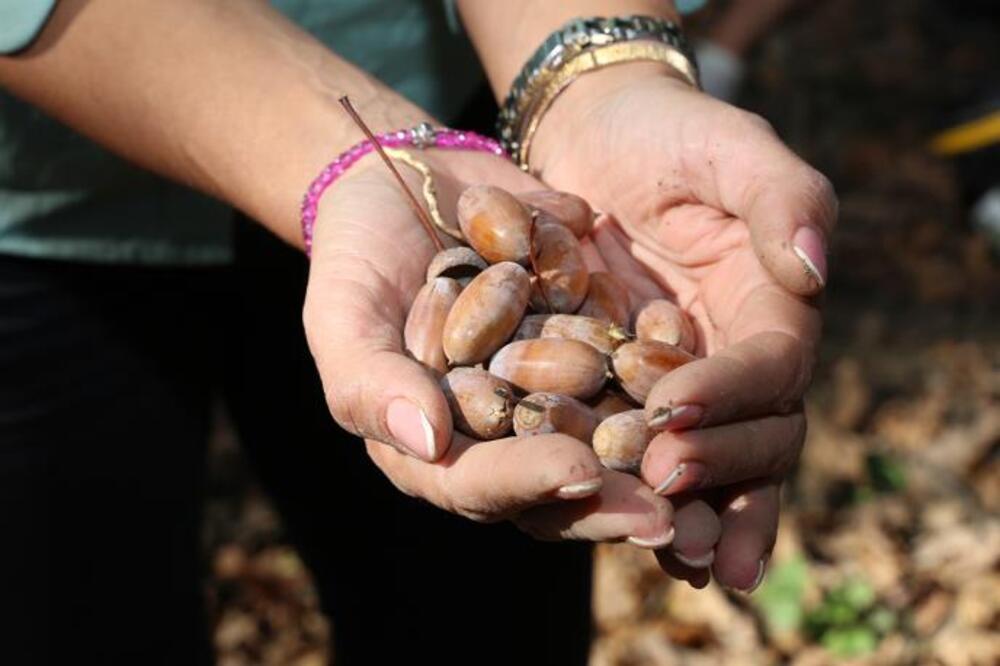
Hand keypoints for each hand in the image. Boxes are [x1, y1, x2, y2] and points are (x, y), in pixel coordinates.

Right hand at [301, 149, 719, 553]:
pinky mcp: (589, 352)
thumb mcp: (342, 315)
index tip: (577, 473)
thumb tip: (428, 440)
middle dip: (609, 505)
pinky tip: (720, 397)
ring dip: (655, 469)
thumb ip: (368, 384)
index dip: (525, 484)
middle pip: (554, 489)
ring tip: (707, 481)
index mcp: (435, 447)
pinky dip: (671, 392)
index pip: (476, 485)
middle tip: (668, 517)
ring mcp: (548, 396)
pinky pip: (633, 380)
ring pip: (606, 448)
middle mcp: (499, 435)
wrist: (408, 182)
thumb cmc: (357, 254)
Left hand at [532, 64, 835, 589]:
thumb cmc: (670, 132)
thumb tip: (816, 269)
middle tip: (663, 488)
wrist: (595, 136)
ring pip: (704, 462)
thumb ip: (782, 199)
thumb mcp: (731, 148)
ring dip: (695, 514)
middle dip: (716, 468)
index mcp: (770, 309)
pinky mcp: (618, 387)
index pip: (770, 368)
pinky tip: (606, 526)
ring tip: (674, 558)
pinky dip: (627, 490)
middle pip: (752, 436)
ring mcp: (677, 381)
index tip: (674, 409)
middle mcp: (731, 358)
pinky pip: (631, 447)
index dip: (731, 395)